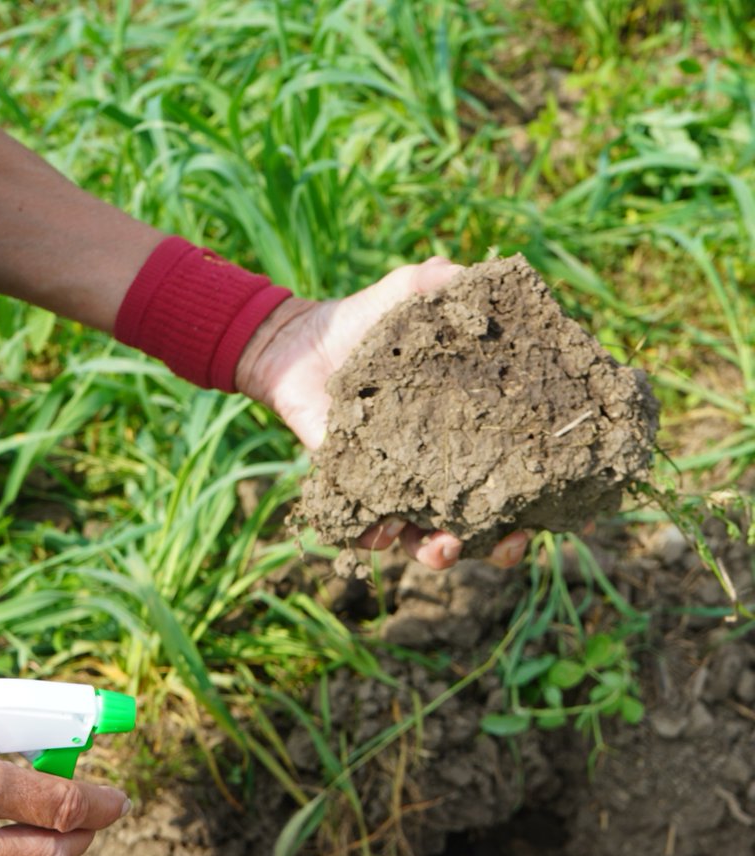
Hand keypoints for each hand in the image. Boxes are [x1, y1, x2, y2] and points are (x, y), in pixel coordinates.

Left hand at [234, 257, 527, 570]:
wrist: (300, 341)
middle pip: (482, 523)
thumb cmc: (368, 319)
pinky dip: (374, 535)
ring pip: (424, 538)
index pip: (520, 472)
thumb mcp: (413, 294)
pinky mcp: (349, 488)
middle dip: (502, 543)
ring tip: (445, 549)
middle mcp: (438, 467)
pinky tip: (382, 530)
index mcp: (469, 429)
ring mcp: (395, 483)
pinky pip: (363, 526)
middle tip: (513, 540)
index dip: (549, 497)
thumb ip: (445, 286)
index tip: (577, 512)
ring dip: (440, 552)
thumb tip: (479, 281)